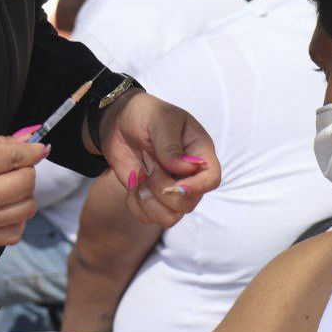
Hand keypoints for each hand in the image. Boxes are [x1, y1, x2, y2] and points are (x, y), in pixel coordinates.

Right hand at [0, 126, 46, 246]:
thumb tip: (28, 142)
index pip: (20, 156)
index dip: (34, 150)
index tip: (40, 147)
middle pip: (28, 182)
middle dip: (26, 169)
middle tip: (10, 163)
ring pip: (27, 208)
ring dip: (24, 194)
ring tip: (6, 185)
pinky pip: (14, 233)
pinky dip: (17, 219)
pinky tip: (4, 207)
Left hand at [96, 91, 219, 228]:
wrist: (119, 122)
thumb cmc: (145, 114)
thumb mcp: (160, 119)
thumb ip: (171, 145)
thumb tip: (184, 170)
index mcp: (199, 153)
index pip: (212, 179)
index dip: (197, 187)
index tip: (175, 182)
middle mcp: (189, 176)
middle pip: (187, 203)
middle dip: (161, 187)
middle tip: (147, 163)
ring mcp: (171, 190)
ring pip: (169, 217)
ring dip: (148, 200)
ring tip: (140, 176)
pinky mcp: (152, 199)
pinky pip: (147, 218)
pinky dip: (135, 204)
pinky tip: (133, 184)